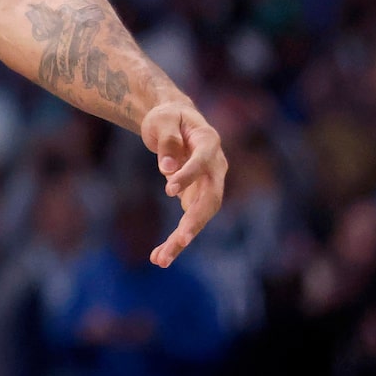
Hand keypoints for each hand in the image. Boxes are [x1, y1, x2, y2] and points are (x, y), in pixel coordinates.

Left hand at [141, 100, 226, 265]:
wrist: (175, 121)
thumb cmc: (168, 116)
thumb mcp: (162, 119)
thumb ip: (167, 139)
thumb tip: (166, 169)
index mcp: (209, 142)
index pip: (203, 162)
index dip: (189, 175)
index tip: (169, 188)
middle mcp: (216, 167)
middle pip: (211, 198)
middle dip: (195, 221)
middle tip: (180, 240)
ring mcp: (210, 184)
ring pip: (202, 216)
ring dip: (183, 239)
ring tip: (161, 259)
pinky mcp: (198, 197)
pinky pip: (190, 221)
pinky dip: (177, 240)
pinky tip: (159, 256)